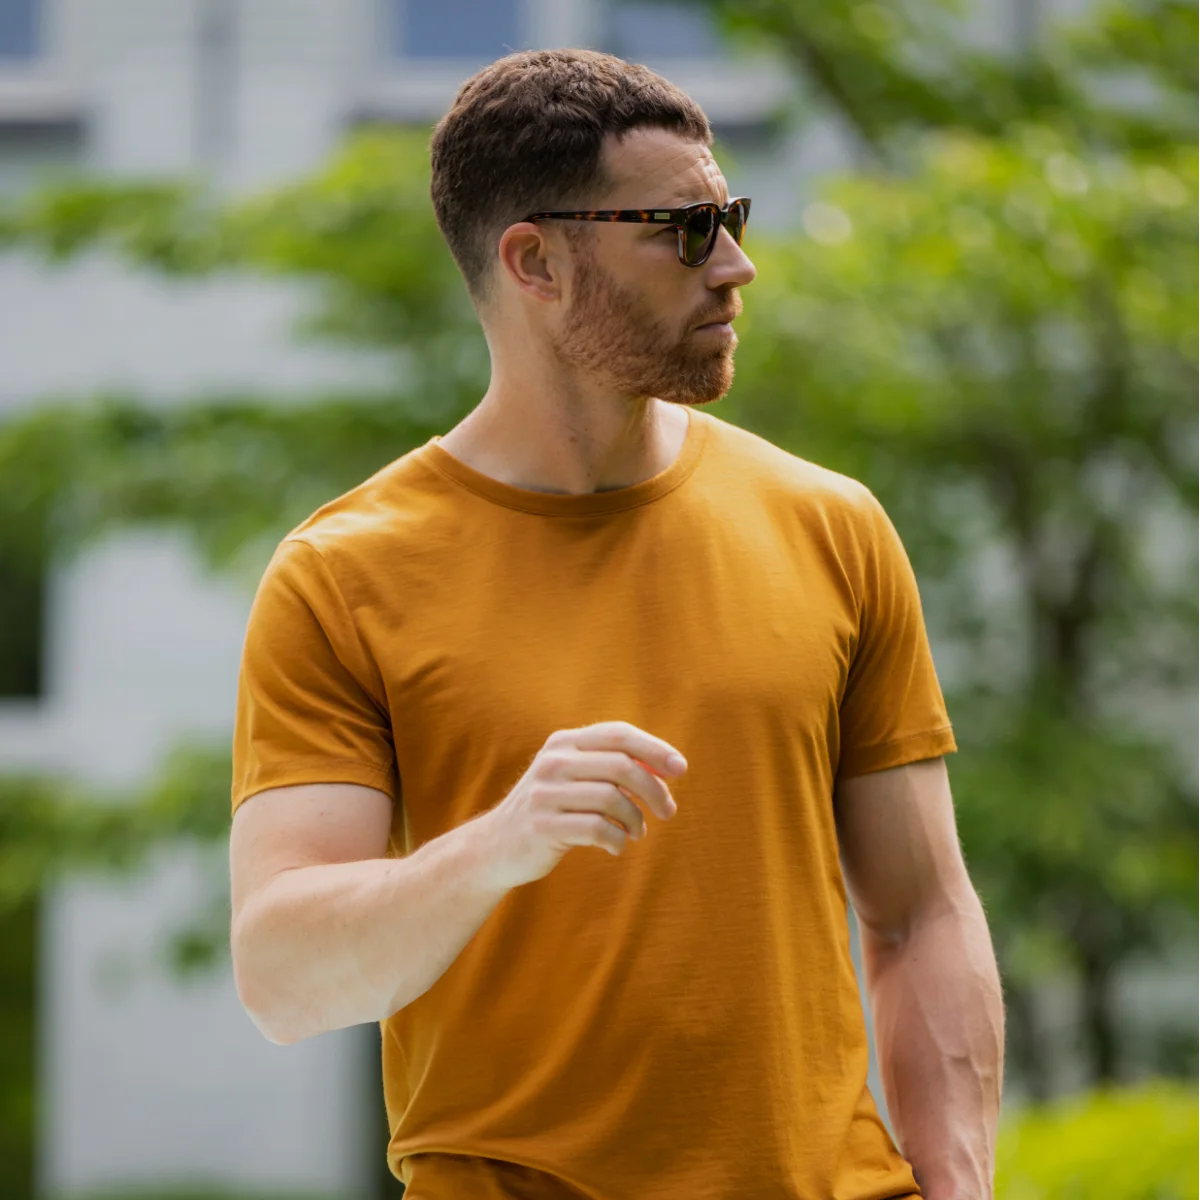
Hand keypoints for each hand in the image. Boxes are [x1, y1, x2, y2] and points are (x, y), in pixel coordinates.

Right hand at [476, 720, 686, 889]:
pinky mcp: (543, 826)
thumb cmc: (552, 809)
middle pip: (621, 766)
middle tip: (668, 811)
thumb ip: (612, 766)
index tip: (681, 769)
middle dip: (654, 789)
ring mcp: (545, 793)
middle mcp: (553, 762)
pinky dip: (618, 840)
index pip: (618, 734)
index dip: (654, 749)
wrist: (495, 846)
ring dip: (636, 820)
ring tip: (636, 832)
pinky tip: (617, 847)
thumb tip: (668, 766)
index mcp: (563, 742)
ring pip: (613, 798)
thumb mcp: (574, 777)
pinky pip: (598, 829)